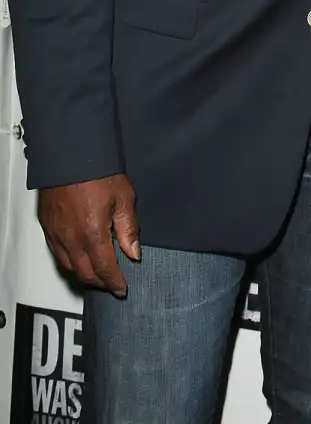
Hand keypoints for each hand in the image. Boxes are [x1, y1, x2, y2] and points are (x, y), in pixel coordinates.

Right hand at [38, 174, 139, 295]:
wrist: (70, 153)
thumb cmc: (97, 170)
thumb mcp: (124, 197)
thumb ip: (129, 228)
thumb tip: (133, 252)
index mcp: (92, 234)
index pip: (105, 269)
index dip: (114, 282)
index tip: (121, 288)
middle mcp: (71, 238)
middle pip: (85, 274)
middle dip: (100, 282)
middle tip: (111, 282)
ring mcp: (56, 233)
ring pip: (68, 267)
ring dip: (83, 273)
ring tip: (97, 272)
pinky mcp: (46, 225)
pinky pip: (57, 253)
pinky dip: (69, 261)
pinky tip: (78, 256)